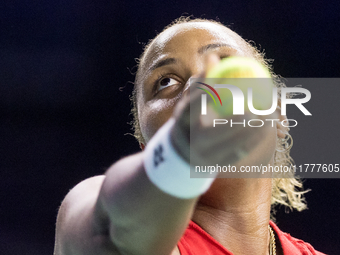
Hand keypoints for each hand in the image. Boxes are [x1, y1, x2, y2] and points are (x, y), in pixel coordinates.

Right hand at [170, 54, 278, 174]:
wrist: (181, 154)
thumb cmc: (190, 121)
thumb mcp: (190, 102)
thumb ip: (202, 81)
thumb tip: (213, 57)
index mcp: (182, 122)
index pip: (193, 106)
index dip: (209, 94)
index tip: (229, 83)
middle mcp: (190, 140)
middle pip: (214, 130)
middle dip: (238, 120)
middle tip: (258, 108)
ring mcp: (203, 155)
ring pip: (230, 144)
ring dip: (253, 131)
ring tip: (271, 117)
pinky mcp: (214, 165)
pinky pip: (237, 153)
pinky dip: (253, 141)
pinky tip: (265, 130)